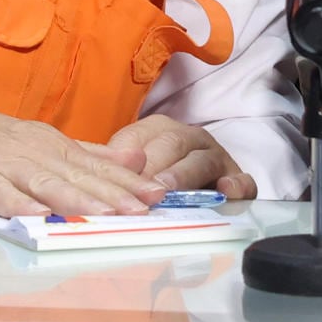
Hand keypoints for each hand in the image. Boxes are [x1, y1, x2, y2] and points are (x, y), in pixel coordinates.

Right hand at [0, 75, 167, 215]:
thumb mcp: (43, 145)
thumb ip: (88, 155)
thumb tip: (136, 160)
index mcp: (53, 146)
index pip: (97, 166)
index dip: (127, 182)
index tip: (157, 195)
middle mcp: (34, 151)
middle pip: (77, 175)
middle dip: (112, 192)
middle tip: (143, 208)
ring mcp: (4, 163)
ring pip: (45, 182)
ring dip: (75, 198)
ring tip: (104, 214)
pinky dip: (16, 203)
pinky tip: (36, 216)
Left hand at [101, 114, 257, 198]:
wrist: (203, 179)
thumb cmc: (156, 174)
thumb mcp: (128, 166)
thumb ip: (108, 166)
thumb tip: (79, 171)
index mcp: (158, 130)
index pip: (138, 140)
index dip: (124, 159)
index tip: (110, 179)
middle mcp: (188, 138)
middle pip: (170, 145)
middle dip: (152, 167)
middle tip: (136, 189)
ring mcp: (215, 157)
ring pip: (201, 161)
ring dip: (183, 175)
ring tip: (166, 191)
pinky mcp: (237, 178)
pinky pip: (242, 179)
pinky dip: (236, 184)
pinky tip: (225, 191)